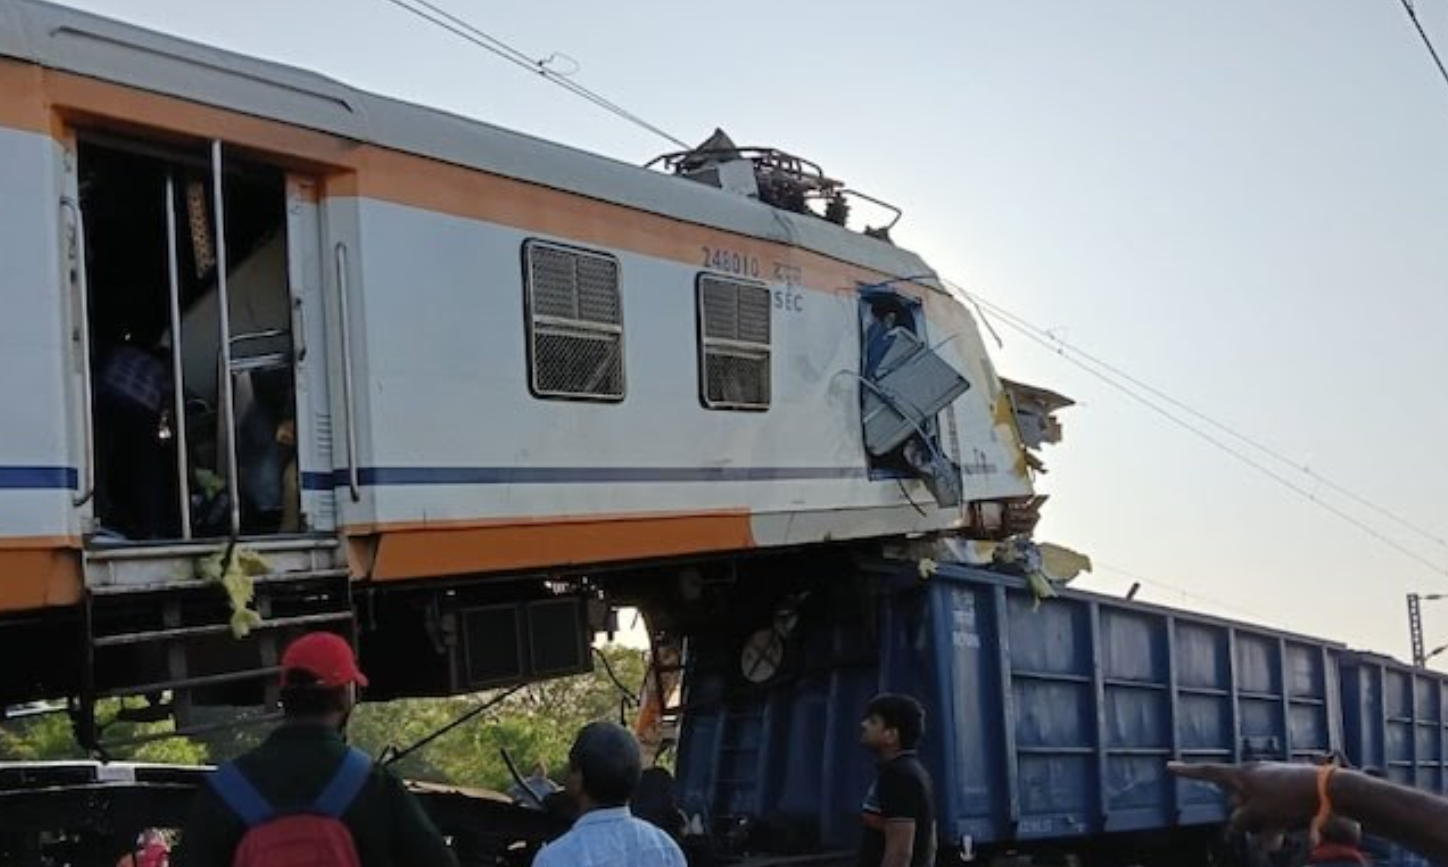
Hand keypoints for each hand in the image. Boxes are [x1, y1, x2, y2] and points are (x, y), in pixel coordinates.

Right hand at [1168, 761, 1320, 832]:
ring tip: (1278, 840)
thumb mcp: (1256, 813)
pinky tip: (1289, 835)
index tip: (1169, 766)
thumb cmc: (1286, 798)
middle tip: (1260, 829)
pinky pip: (1275, 811)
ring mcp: (1273, 782)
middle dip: (1244, 818)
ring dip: (1264, 827)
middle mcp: (1254, 775)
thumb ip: (1239, 820)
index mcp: (1241, 774)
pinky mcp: (1289, 791)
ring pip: (1257, 810)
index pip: (1207, 772)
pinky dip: (1278, 824)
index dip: (1187, 772)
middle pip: (1236, 800)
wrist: (1328, 792)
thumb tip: (1235, 825)